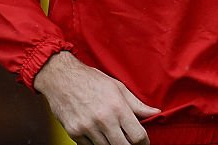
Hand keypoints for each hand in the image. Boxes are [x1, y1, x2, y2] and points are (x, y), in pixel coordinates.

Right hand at [33, 50, 160, 144]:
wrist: (62, 79)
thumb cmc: (92, 80)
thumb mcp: (119, 88)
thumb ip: (137, 104)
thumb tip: (155, 112)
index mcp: (118, 107)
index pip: (137, 135)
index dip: (143, 142)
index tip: (144, 142)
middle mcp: (103, 120)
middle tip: (129, 139)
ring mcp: (87, 128)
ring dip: (111, 144)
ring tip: (112, 133)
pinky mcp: (74, 133)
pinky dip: (96, 143)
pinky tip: (98, 134)